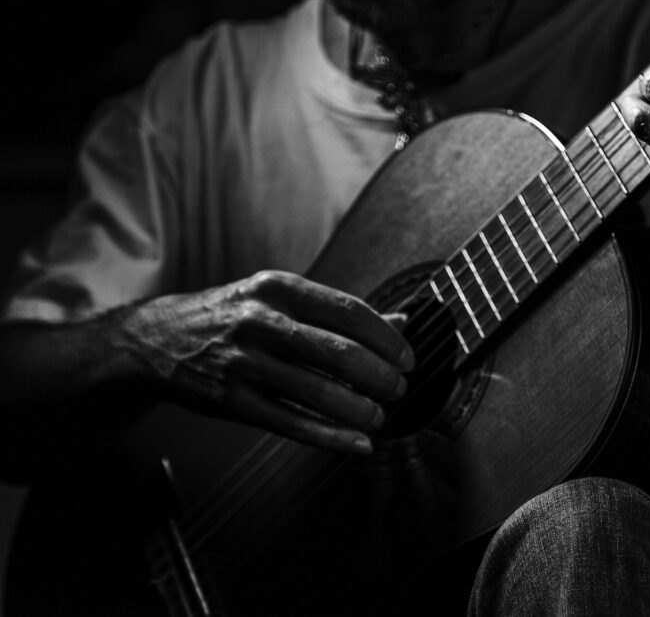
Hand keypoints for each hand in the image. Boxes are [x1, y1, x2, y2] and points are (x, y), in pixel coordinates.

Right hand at [119, 270, 413, 454]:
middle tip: (399, 389)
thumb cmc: (234, 317)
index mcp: (279, 288)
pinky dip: (331, 437)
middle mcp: (262, 321)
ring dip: (360, 410)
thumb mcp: (280, 298)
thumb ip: (338, 313)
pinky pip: (291, 423)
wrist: (158, 339)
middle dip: (381, 377)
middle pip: (340, 352)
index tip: (407, 358)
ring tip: (380, 417)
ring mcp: (244, 362)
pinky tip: (357, 444)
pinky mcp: (231, 400)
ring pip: (318, 392)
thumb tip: (401, 322)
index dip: (387, 339)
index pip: (350, 311)